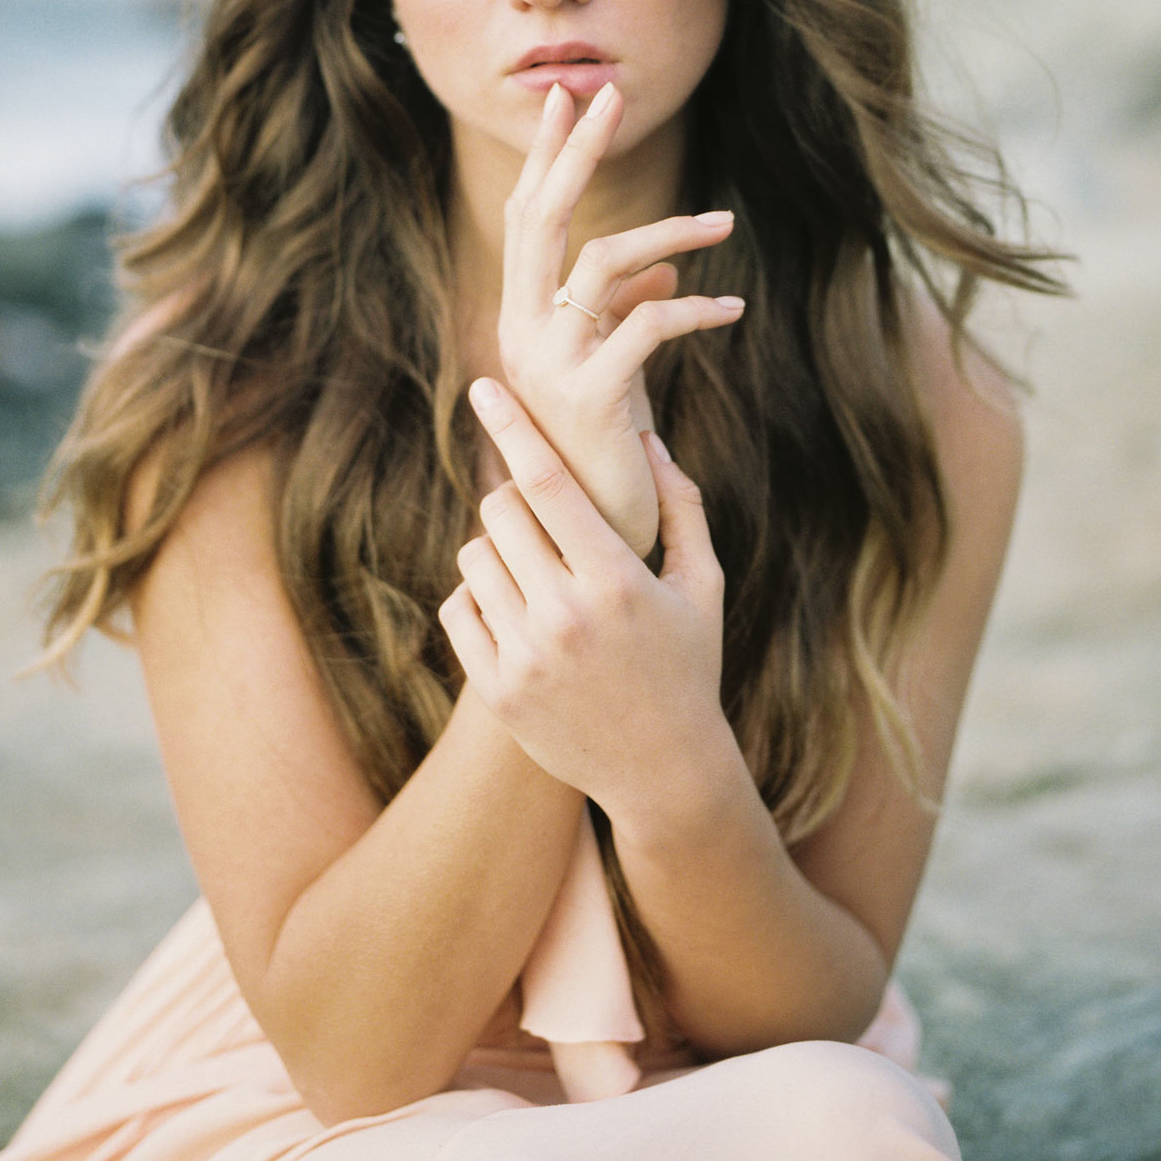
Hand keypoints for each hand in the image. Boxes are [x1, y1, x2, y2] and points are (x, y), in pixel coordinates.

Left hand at [439, 378, 727, 816]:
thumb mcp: (700, 585)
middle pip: (500, 511)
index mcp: (617, 581)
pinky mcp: (497, 690)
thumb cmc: (689, 666)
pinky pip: (460, 608)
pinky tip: (520, 615)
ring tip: (539, 577)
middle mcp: (566, 616)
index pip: (550, 484)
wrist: (665, 773)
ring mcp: (525, 657)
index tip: (484, 387)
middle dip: (517, 502)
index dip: (515, 428)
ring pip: (475, 557)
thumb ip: (679, 506)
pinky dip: (481, 599)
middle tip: (546, 525)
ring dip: (500, 552)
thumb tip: (647, 439)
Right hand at [497, 78, 744, 557]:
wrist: (595, 542)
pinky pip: (647, 324)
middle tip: (610, 94)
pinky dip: (695, 308)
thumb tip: (659, 275)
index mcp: (523, 320)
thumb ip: (625, 319)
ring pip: (602, 261)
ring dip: (670, 233)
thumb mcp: (617, 378)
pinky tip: (733, 308)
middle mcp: (521, 333)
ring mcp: (549, 364)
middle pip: (542, 219)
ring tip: (724, 224)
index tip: (568, 100)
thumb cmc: (608, 456)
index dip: (546, 158)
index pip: (527, 220)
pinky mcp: (592, 396)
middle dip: (577, 152)